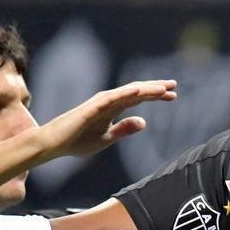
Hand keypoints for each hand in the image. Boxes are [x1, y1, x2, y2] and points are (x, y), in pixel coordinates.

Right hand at [37, 80, 176, 158]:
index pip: (138, 99)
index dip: (155, 96)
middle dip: (155, 88)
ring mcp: (99, 104)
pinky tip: (139, 91)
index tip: (174, 95)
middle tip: (174, 85)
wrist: (54, 145)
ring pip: (126, 93)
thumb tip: (144, 121)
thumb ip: (124, 129)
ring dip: (145, 89)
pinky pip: (111, 99)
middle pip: (136, 92)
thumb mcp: (107, 138)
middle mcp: (108, 103)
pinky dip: (125, 94)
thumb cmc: (77, 141)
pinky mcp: (91, 108)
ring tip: (163, 87)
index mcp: (113, 110)